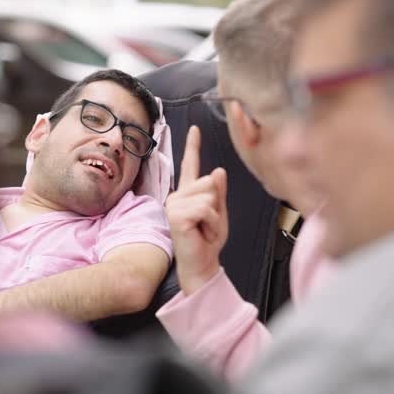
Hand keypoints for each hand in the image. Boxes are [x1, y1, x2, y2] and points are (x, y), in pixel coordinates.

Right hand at [165, 125, 227, 294]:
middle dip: (216, 205)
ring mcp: (175, 205)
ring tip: (205, 229)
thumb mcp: (219, 213)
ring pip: (208, 195)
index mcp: (188, 193)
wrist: (202, 265)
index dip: (193, 145)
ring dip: (214, 217)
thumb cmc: (208, 241)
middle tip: (208, 224)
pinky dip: (211, 223)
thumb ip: (218, 192)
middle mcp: (178, 196)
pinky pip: (206, 208)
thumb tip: (217, 170)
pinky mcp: (176, 215)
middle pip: (209, 182)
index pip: (191, 165)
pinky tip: (202, 233)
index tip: (195, 129)